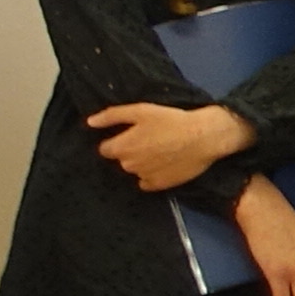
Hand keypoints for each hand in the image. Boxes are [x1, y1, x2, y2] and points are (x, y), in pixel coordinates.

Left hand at [86, 98, 249, 190]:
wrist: (205, 137)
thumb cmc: (172, 120)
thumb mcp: (141, 111)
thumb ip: (112, 116)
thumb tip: (90, 122)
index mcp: (121, 147)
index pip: (105, 149)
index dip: (117, 141)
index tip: (131, 135)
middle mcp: (128, 165)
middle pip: (121, 160)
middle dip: (129, 152)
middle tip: (149, 141)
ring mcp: (144, 177)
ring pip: (134, 170)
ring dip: (141, 163)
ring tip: (160, 152)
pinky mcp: (160, 185)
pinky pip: (146, 183)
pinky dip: (150, 175)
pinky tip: (163, 165)